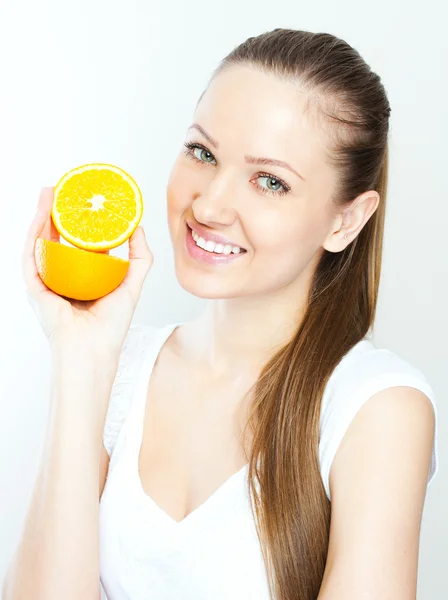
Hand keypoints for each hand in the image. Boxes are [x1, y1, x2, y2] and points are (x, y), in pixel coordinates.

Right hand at [22, 187, 153, 357]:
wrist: (94, 350)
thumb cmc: (111, 326)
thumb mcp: (130, 284)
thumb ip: (139, 258)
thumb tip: (138, 228)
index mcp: (79, 278)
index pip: (74, 243)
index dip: (76, 221)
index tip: (82, 200)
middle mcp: (60, 278)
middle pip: (54, 237)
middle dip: (54, 211)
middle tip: (60, 188)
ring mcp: (45, 282)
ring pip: (39, 242)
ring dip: (41, 215)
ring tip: (48, 192)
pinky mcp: (34, 288)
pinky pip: (31, 256)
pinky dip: (34, 234)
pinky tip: (40, 216)